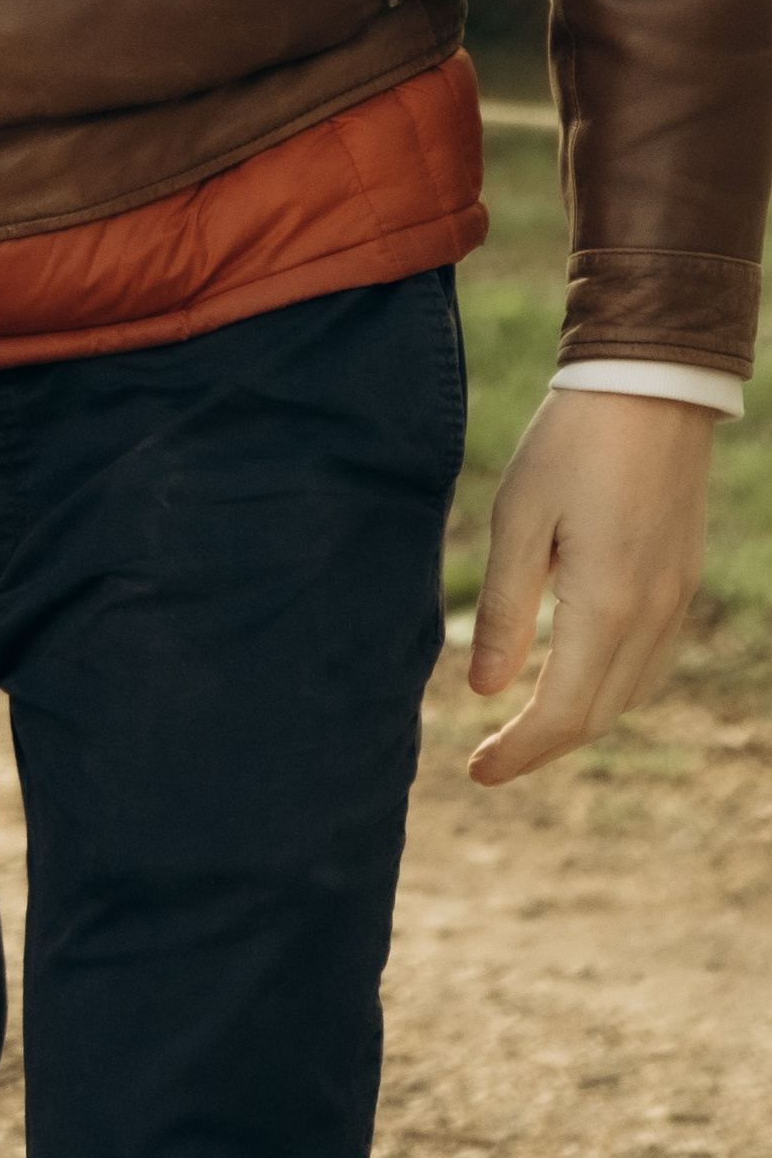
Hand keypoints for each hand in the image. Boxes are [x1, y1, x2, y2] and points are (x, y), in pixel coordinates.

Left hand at [466, 387, 715, 783]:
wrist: (648, 386)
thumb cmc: (570, 442)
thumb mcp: (519, 518)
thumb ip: (502, 610)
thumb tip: (482, 690)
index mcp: (606, 606)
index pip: (562, 712)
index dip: (518, 751)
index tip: (476, 771)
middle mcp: (652, 617)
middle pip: (598, 715)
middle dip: (543, 747)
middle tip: (490, 761)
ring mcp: (675, 600)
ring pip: (629, 695)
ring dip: (579, 722)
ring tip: (525, 727)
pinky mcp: (682, 578)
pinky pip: (650, 662)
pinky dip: (611, 689)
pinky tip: (578, 678)